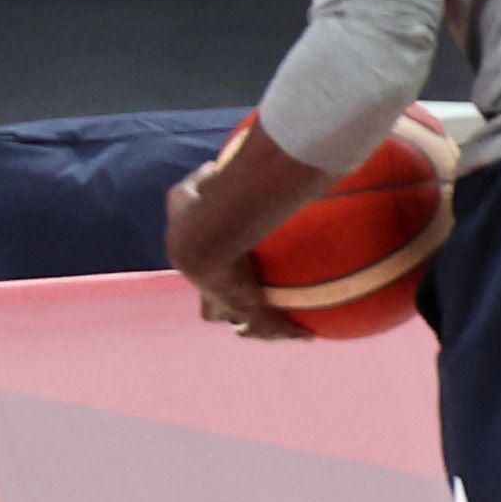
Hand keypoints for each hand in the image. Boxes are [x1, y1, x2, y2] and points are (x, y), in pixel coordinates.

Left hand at [166, 175, 307, 341]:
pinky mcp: (252, 309)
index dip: (207, 286)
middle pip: (215, 312)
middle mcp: (212, 291)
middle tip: (244, 313)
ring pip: (249, 325)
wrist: (201, 239)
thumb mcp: (191, 189)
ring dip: (265, 328)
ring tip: (290, 331)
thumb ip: (199, 180)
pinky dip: (290, 332)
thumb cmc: (196, 212)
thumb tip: (212, 167)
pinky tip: (309, 334)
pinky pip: (276, 326)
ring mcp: (233, 304)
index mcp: (200, 268)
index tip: (220, 280)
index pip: (199, 281)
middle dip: (226, 313)